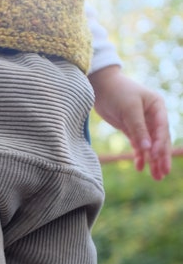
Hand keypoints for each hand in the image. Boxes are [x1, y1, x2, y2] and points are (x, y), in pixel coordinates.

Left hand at [89, 65, 171, 180]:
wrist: (100, 86)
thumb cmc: (117, 92)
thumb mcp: (129, 109)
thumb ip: (138, 129)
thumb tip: (148, 149)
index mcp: (158, 107)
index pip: (162, 129)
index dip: (160, 144)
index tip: (155, 156)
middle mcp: (153, 115)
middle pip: (159, 140)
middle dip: (161, 157)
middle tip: (163, 174)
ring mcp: (143, 123)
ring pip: (150, 145)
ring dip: (153, 160)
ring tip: (157, 177)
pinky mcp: (132, 128)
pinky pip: (139, 145)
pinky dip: (140, 156)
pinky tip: (139, 168)